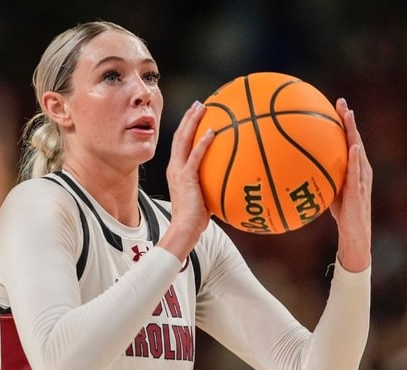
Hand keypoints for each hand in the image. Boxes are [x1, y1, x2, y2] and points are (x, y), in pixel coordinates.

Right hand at [159, 101, 214, 259]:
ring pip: (183, 140)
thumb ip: (214, 186)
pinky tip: (213, 131)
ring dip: (192, 122)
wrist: (184, 229)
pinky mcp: (186, 178)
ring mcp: (179, 171)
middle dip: (189, 118)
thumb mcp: (205, 198)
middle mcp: (175, 168)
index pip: (180, 144)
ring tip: (202, 107)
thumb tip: (231, 181)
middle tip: (199, 104)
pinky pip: (195, 156)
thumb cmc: (196, 219)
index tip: (196, 115)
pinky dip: (203, 142)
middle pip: (179, 136)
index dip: (187, 128)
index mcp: (177, 171)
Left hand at [330, 98, 372, 271]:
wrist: (354, 232)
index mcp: (354, 166)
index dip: (344, 122)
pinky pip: (358, 170)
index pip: (348, 139)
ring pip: (358, 149)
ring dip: (354, 132)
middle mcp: (361, 167)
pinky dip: (356, 157)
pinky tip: (353, 146)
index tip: (337, 104)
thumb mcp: (327, 188)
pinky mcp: (360, 189)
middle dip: (349, 120)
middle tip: (341, 102)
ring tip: (349, 116)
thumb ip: (318, 175)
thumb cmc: (341, 211)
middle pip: (355, 138)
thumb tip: (294, 167)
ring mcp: (362, 177)